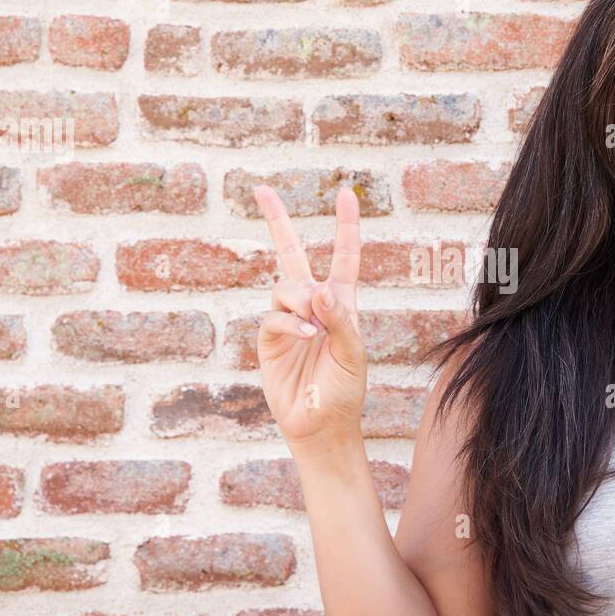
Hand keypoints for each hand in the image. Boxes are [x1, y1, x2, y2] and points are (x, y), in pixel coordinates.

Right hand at [252, 184, 367, 450]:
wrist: (321, 426)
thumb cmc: (345, 391)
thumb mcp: (354, 353)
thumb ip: (340, 319)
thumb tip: (319, 289)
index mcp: (342, 304)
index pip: (344, 256)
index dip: (345, 225)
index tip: (345, 193)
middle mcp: (312, 305)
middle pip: (292, 254)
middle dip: (277, 221)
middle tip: (261, 188)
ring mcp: (287, 320)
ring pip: (285, 286)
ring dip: (300, 299)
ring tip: (315, 327)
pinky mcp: (268, 340)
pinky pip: (273, 317)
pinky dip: (290, 323)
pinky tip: (307, 335)